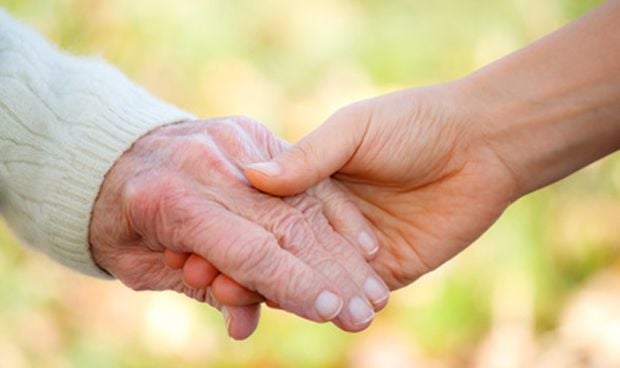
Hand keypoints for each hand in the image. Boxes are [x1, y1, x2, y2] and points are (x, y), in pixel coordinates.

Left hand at [89, 116, 388, 338]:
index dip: (292, 283)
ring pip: (301, 202)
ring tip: (374, 288)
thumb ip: (201, 289)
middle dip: (331, 274)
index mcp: (169, 201)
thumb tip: (244, 326)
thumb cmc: (122, 224)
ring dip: (342, 250)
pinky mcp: (249, 133)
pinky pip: (302, 174)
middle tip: (365, 311)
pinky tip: (365, 244)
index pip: (248, 251)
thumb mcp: (143, 268)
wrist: (110, 155)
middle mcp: (206, 164)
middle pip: (285, 227)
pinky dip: (334, 211)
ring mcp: (231, 142)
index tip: (331, 311)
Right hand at [182, 84, 516, 291]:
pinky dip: (320, 304)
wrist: (481, 145)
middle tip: (204, 279)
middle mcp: (330, 220)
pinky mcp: (387, 273)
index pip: (264, 214)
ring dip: (272, 289)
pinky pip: (348, 294)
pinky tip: (290, 309)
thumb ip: (307, 157)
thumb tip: (248, 176)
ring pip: (307, 278)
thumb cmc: (414, 124)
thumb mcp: (353, 130)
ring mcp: (356, 251)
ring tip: (235, 299)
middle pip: (278, 251)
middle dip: (242, 264)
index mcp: (316, 183)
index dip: (233, 227)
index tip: (197, 240)